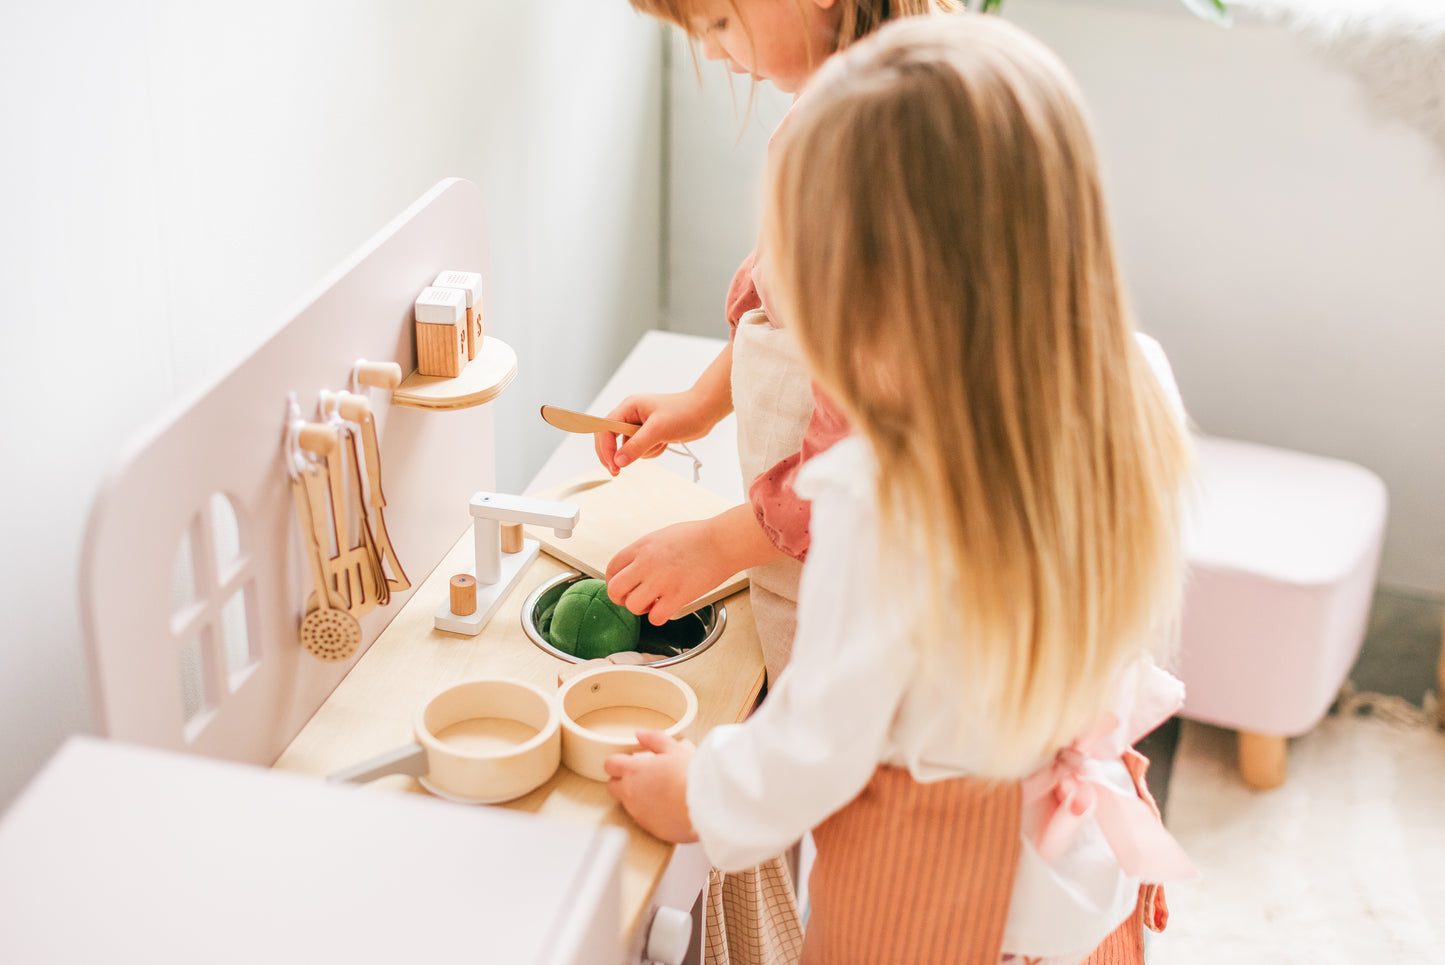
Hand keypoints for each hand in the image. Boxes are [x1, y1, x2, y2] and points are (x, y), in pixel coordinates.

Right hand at [595, 343, 734, 475]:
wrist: (705, 411)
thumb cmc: (684, 412)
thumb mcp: (658, 430)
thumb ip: (636, 446)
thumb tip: (618, 461)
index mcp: (629, 407)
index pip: (606, 428)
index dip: (605, 448)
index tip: (613, 466)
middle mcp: (631, 415)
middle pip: (611, 439)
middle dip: (616, 455)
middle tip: (617, 472)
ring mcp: (640, 425)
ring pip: (628, 448)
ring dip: (643, 452)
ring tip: (661, 442)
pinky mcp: (650, 434)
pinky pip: (642, 450)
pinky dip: (652, 452)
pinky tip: (665, 443)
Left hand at [604, 730, 698, 843]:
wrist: (706, 806)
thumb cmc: (691, 776)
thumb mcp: (674, 749)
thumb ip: (654, 739)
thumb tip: (641, 734)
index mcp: (634, 771)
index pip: (610, 764)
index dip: (618, 762)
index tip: (627, 761)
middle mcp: (630, 794)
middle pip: (612, 786)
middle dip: (621, 781)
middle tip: (640, 777)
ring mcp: (638, 813)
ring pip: (627, 804)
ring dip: (637, 798)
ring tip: (659, 792)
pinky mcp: (650, 829)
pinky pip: (643, 819)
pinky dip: (650, 813)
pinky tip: (667, 807)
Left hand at [605, 517, 738, 625]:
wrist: (722, 542)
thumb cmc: (698, 537)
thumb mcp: (662, 536)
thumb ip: (645, 552)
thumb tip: (635, 567)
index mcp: (641, 547)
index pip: (612, 569)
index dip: (614, 581)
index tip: (622, 587)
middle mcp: (646, 564)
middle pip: (615, 590)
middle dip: (622, 598)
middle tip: (634, 599)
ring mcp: (661, 581)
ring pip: (633, 606)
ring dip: (641, 609)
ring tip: (654, 603)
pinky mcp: (677, 596)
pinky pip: (655, 618)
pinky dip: (658, 617)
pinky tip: (667, 608)